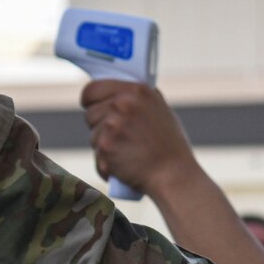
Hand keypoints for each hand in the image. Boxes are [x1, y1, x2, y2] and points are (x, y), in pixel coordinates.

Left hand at [81, 80, 197, 197]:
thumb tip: (119, 93)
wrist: (173, 175)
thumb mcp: (160, 110)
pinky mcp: (106, 146)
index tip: (91, 106)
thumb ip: (138, 100)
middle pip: (90, 113)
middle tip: (118, 137)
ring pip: (92, 135)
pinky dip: (106, 163)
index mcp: (136, 90)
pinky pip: (97, 155)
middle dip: (98, 125)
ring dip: (103, 145)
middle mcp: (122, 104)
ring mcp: (112, 125)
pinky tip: (124, 165)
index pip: (93, 88)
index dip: (90, 100)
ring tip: (127, 152)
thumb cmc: (170, 146)